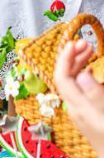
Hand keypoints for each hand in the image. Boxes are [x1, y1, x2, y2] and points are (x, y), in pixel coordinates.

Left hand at [54, 38, 103, 153]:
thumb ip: (95, 94)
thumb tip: (82, 74)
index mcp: (77, 106)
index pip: (62, 77)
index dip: (66, 58)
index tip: (76, 42)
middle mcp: (75, 108)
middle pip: (65, 78)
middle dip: (72, 58)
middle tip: (87, 43)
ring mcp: (80, 111)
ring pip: (73, 83)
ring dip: (79, 65)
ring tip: (91, 51)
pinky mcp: (87, 115)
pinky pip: (80, 90)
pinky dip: (86, 76)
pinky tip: (94, 72)